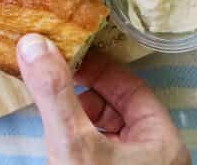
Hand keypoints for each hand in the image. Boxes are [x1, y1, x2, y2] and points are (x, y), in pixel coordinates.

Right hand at [17, 35, 190, 164]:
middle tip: (51, 75)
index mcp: (162, 141)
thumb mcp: (74, 143)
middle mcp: (153, 154)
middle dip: (80, 89)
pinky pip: (94, 146)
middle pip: (115, 104)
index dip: (95, 67)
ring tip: (49, 104)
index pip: (130, 86)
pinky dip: (74, 135)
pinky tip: (55, 134)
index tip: (64, 54)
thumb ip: (56, 93)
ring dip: (74, 112)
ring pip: (102, 126)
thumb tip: (34, 43)